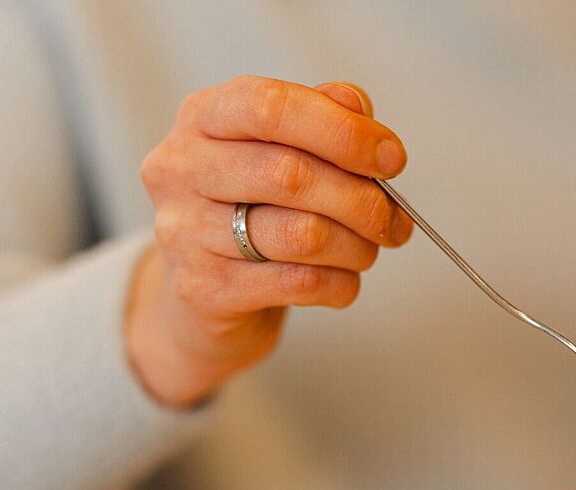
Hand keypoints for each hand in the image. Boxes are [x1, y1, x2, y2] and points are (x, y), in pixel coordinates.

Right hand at [126, 77, 411, 406]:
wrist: (202, 296)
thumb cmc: (251, 209)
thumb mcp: (279, 150)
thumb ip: (320, 119)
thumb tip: (359, 111)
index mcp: (203, 117)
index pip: (272, 108)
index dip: (343, 132)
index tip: (391, 158)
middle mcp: (180, 168)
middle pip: (291, 175)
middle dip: (362, 200)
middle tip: (394, 220)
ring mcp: (184, 231)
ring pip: (301, 235)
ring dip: (356, 246)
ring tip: (367, 250)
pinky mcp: (203, 289)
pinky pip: (299, 283)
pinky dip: (339, 284)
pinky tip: (343, 281)